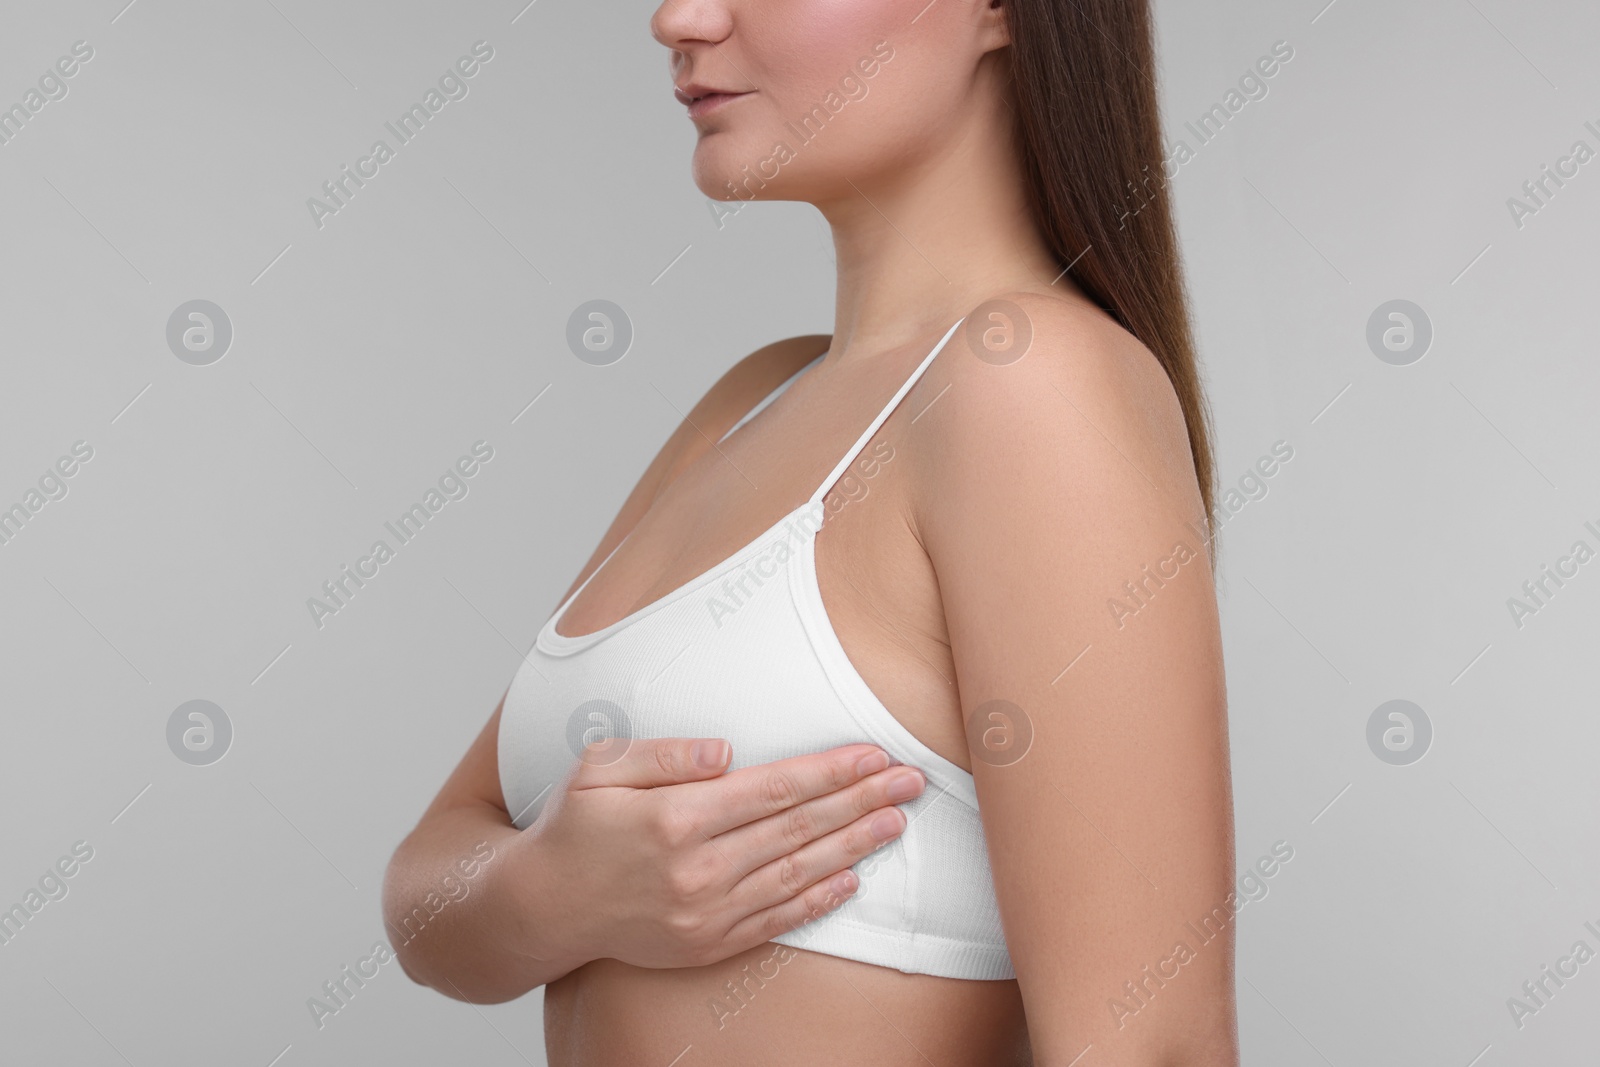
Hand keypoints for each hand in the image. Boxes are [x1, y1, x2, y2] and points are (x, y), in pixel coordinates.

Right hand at [508, 738, 925, 969]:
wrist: (543, 908)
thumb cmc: (573, 827)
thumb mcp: (600, 768)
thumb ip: (664, 755)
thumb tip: (725, 752)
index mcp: (676, 818)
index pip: (775, 789)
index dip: (831, 771)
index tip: (873, 755)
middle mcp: (698, 869)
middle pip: (799, 828)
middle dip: (862, 800)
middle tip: (910, 782)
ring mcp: (706, 913)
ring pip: (798, 873)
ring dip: (854, 847)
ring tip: (895, 822)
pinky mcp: (707, 944)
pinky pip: (777, 919)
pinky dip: (818, 898)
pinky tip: (851, 879)